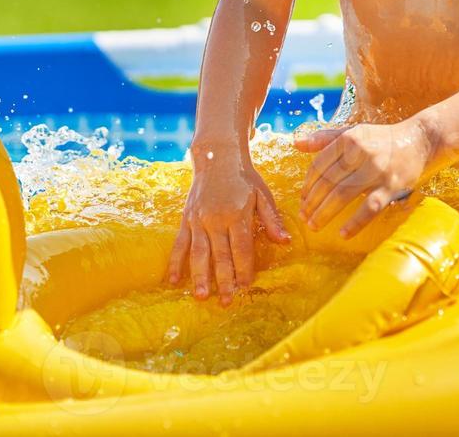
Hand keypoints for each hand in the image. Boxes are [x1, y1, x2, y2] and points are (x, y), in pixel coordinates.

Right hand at [167, 146, 289, 303]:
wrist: (217, 156)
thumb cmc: (244, 178)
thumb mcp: (262, 194)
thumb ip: (271, 219)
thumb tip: (285, 242)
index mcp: (237, 213)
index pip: (242, 247)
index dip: (245, 268)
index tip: (247, 286)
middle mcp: (216, 219)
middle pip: (221, 255)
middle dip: (224, 280)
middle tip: (226, 302)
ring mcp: (198, 220)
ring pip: (198, 253)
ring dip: (199, 277)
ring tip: (201, 297)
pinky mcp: (186, 220)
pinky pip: (179, 244)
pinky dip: (175, 263)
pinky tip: (174, 281)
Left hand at [296, 118, 435, 237]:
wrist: (420, 140)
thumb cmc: (381, 139)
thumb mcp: (353, 132)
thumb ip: (324, 138)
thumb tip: (296, 144)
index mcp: (349, 138)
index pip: (319, 164)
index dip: (308, 184)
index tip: (302, 198)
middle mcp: (361, 152)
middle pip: (328, 181)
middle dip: (312, 202)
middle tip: (303, 217)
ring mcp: (377, 170)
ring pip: (343, 195)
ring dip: (325, 213)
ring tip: (314, 226)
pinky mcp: (391, 187)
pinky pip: (369, 207)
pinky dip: (355, 222)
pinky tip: (342, 233)